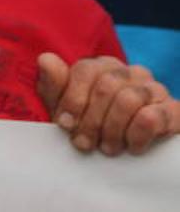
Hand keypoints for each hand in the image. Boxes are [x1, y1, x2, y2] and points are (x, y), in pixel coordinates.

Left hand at [37, 53, 177, 155]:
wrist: (132, 152)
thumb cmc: (91, 126)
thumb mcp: (65, 108)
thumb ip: (54, 85)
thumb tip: (45, 59)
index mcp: (103, 66)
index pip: (85, 70)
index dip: (71, 99)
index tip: (64, 125)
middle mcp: (131, 72)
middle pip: (105, 87)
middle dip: (90, 120)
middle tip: (84, 144)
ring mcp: (155, 89)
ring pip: (128, 100)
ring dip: (112, 130)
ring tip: (107, 148)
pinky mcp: (174, 111)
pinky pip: (153, 116)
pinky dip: (136, 135)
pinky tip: (132, 148)